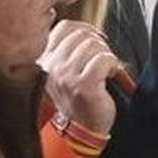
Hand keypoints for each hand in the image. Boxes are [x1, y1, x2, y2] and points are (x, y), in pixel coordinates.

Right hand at [41, 20, 122, 134]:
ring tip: (105, 71)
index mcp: (44, 59)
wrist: (82, 130)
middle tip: (103, 61)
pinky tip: (112, 75)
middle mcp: (51, 66)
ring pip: (93, 45)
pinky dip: (113, 65)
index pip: (65, 27)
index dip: (86, 29)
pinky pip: (104, 59)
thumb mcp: (66, 70)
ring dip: (106, 56)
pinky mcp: (83, 85)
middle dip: (99, 44)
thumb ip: (70, 49)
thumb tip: (89, 29)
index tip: (97, 40)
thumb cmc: (79, 98)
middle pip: (82, 34)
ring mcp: (66, 76)